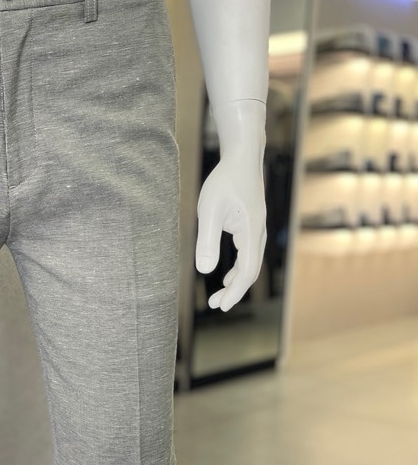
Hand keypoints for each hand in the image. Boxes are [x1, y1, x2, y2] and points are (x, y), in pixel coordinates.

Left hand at [195, 151, 265, 311]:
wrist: (242, 157)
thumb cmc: (225, 181)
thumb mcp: (209, 210)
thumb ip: (207, 240)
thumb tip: (205, 270)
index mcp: (251, 233)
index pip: (247, 272)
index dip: (235, 292)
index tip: (221, 306)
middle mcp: (259, 234)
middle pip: (250, 271)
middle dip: (234, 291)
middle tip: (216, 305)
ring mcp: (257, 230)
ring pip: (250, 264)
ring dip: (236, 281)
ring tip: (219, 296)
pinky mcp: (251, 225)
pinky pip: (248, 254)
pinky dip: (238, 269)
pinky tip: (226, 276)